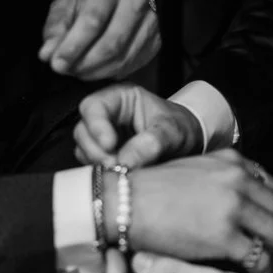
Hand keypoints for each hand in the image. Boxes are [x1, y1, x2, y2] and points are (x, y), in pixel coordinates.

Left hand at [39, 0, 159, 80]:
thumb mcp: (65, 5)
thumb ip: (55, 30)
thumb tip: (48, 54)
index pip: (92, 21)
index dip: (73, 47)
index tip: (57, 63)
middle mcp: (135, 1)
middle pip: (111, 44)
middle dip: (84, 64)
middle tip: (67, 70)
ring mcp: (150, 22)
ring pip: (123, 59)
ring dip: (96, 72)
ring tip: (79, 70)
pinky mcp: (155, 39)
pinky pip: (133, 65)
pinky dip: (111, 73)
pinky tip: (98, 69)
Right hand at [74, 84, 202, 167]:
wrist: (189, 143)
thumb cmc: (181, 128)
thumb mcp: (173, 131)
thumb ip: (152, 143)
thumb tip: (126, 161)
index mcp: (121, 98)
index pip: (94, 106)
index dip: (96, 126)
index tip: (110, 145)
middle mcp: (108, 115)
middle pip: (83, 129)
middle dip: (95, 149)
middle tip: (115, 165)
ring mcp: (104, 135)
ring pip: (83, 148)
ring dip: (96, 162)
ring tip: (119, 171)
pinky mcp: (104, 154)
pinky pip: (90, 163)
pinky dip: (100, 170)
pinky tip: (117, 174)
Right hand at [105, 150, 272, 272]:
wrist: (126, 203)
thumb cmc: (150, 188)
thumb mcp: (191, 167)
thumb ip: (218, 175)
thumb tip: (234, 192)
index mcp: (230, 161)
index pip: (269, 185)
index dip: (266, 206)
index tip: (258, 220)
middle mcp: (237, 180)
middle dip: (270, 228)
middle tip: (258, 244)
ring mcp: (233, 208)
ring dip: (267, 249)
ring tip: (254, 260)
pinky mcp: (225, 238)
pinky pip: (258, 259)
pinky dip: (259, 269)